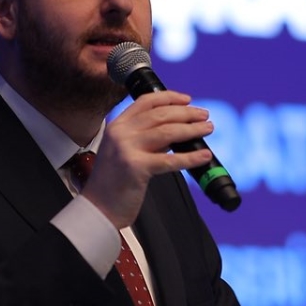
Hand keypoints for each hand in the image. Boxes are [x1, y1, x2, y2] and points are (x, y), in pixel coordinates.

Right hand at [81, 90, 213, 230]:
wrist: (98, 208)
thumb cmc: (112, 182)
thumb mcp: (122, 151)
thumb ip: (143, 138)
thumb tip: (175, 131)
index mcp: (117, 126)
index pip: (145, 102)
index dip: (169, 98)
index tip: (187, 100)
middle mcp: (121, 133)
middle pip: (160, 115)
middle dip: (186, 113)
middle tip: (204, 115)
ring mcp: (127, 149)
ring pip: (167, 132)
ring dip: (191, 129)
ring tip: (207, 129)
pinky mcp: (136, 168)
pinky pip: (170, 160)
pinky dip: (190, 157)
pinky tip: (203, 155)